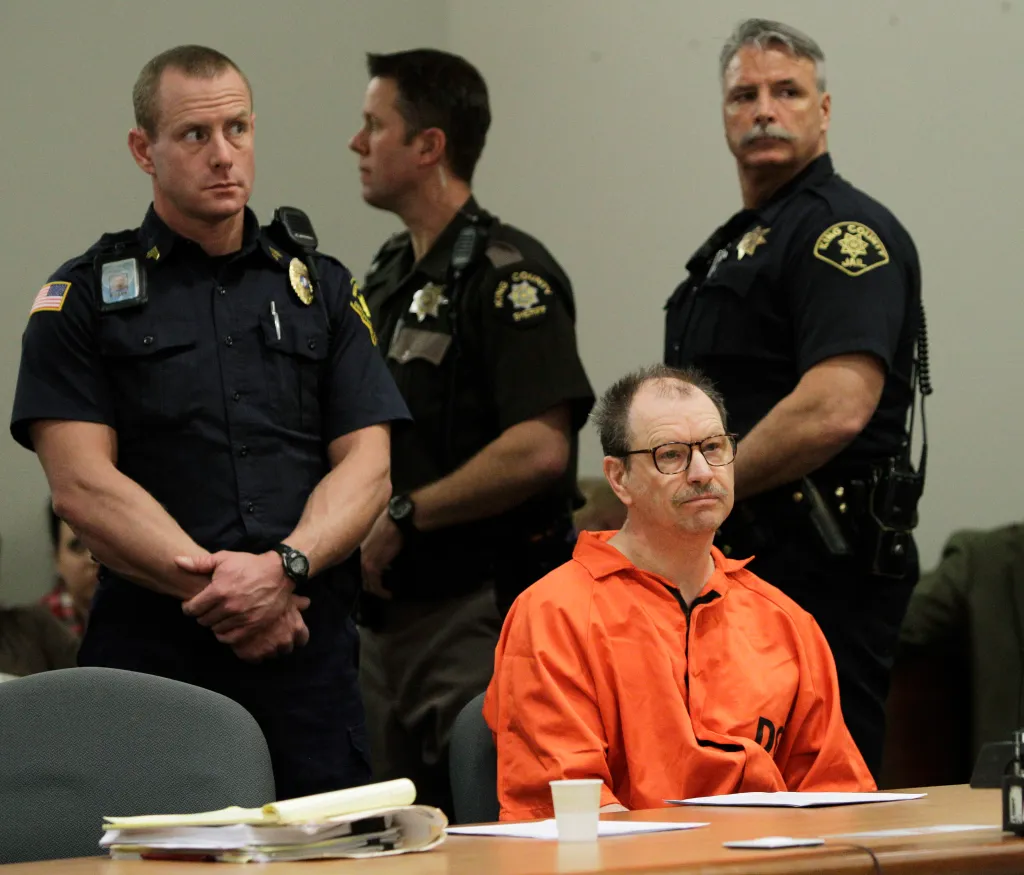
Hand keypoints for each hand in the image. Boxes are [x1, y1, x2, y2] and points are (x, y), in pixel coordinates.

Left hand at [177, 551, 293, 641]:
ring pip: (215, 629)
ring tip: (218, 615)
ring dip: (214, 623)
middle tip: (207, 609)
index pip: (192, 609)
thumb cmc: (250, 565)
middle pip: (203, 620)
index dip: (189, 607)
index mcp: (219, 590)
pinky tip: (227, 625)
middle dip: (202, 615)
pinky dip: (225, 634)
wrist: (279, 573)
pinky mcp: (253, 626)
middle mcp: (229, 606)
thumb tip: (176, 561)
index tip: (193, 604)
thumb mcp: (224, 558)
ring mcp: (242, 618)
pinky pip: (230, 638)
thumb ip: (199, 563)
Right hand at [229, 601, 310, 662]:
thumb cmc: (267, 596)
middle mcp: (285, 642)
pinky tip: (247, 643)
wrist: (242, 604)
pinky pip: (255, 659)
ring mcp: (269, 650)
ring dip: (266, 648)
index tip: (289, 631)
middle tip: (270, 633)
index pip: (302, 639)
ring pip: (270, 654)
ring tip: (256, 637)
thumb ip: (297, 603)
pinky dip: (251, 653)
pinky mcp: (252, 656)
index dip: (295, 635)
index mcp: (296, 628)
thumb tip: (306, 603)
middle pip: (286, 648)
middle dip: (280, 642)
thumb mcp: (285, 595)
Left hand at [360, 510, 402, 599]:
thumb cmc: (389, 523)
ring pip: (366, 584)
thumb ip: (372, 548)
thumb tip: (381, 561)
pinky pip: (375, 585)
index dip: (363, 576)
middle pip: (360, 578)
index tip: (373, 581)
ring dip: (376, 590)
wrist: (396, 520)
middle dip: (369, 585)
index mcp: (354, 548)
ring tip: (385, 593)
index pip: (355, 568)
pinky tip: (388, 594)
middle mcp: (355, 556)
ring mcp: (363, 562)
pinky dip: (382, 592)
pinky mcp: (372, 567)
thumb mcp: (375, 536)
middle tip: (379, 589)